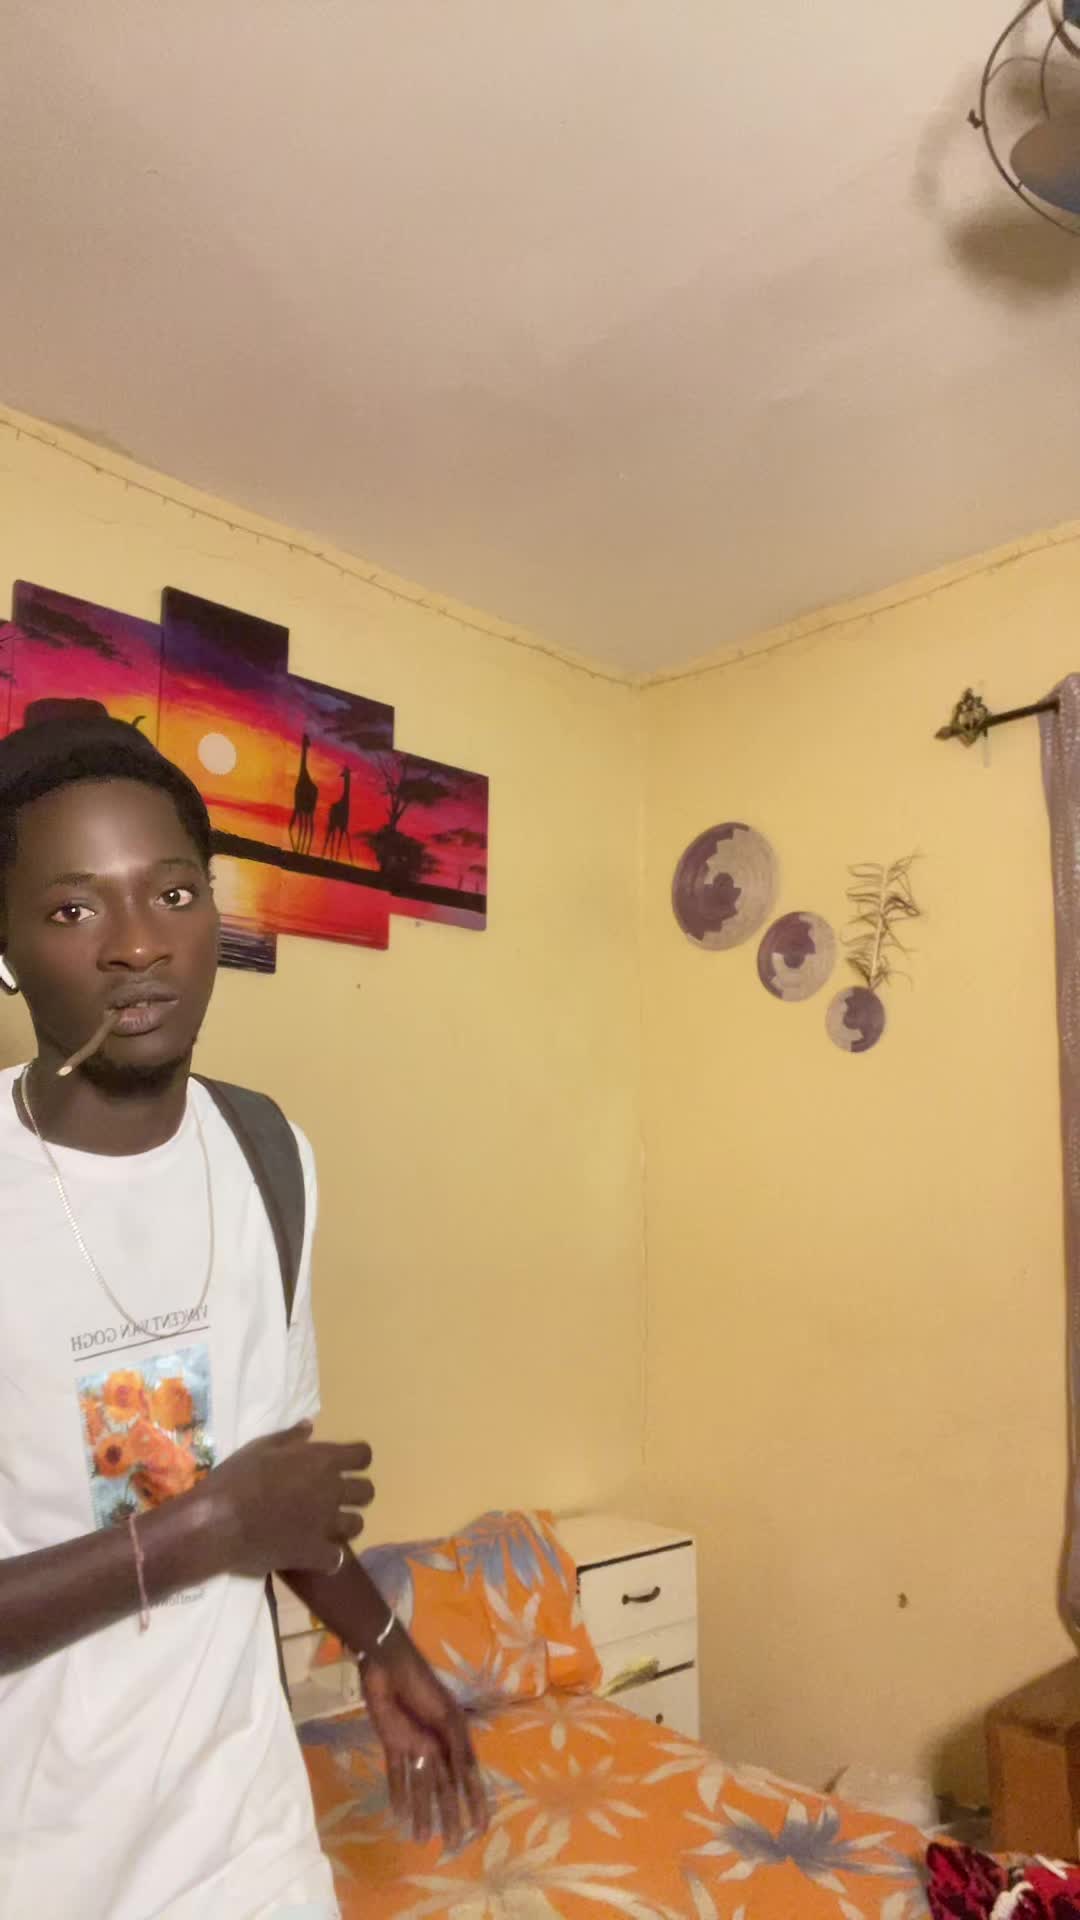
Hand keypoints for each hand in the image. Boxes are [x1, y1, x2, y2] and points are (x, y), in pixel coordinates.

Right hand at [206, 1421, 373, 1577]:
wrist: (219, 1522)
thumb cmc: (237, 1478)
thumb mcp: (260, 1447)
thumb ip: (290, 1437)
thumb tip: (309, 1426)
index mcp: (322, 1460)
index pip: (363, 1455)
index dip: (356, 1458)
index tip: (345, 1463)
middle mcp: (332, 1490)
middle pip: (367, 1491)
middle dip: (355, 1492)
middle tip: (334, 1496)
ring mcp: (326, 1524)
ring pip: (358, 1525)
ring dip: (345, 1523)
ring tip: (327, 1525)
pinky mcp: (315, 1553)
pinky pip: (337, 1559)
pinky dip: (328, 1557)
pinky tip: (314, 1553)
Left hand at [362, 1627, 488, 1850]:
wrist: (386, 1664)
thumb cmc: (420, 1684)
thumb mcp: (444, 1714)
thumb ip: (455, 1746)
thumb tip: (467, 1777)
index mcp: (455, 1736)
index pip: (468, 1777)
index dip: (475, 1802)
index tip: (480, 1828)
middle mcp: (438, 1744)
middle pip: (445, 1787)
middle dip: (449, 1815)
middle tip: (452, 1845)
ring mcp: (415, 1744)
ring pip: (421, 1786)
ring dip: (422, 1811)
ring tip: (421, 1839)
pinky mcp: (393, 1742)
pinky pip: (397, 1773)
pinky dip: (398, 1792)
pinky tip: (399, 1815)